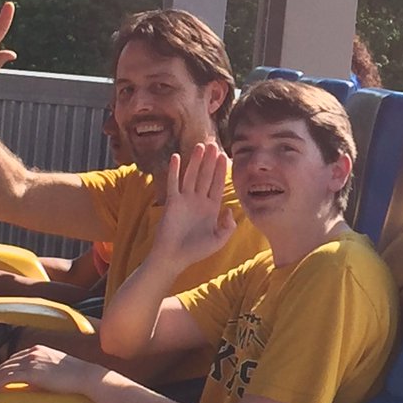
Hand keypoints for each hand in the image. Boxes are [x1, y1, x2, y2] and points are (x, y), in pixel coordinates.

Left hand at [0, 343, 98, 395]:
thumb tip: (36, 382)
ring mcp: (32, 360)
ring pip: (5, 369)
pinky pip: (8, 376)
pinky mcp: (32, 371)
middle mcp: (33, 351)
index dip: (3, 368)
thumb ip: (44, 372)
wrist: (85, 375)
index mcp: (39, 349)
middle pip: (7, 362)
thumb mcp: (56, 370)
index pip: (15, 358)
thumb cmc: (75, 376)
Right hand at [152, 143, 236, 267]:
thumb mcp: (218, 240)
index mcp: (211, 208)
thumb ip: (228, 226)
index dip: (221, 171)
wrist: (173, 257)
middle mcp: (198, 201)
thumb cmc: (196, 251)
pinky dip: (174, 170)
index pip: (218, 184)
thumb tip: (230, 210)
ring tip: (200, 146)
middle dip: (210, 161)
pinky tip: (177, 157)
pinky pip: (173, 183)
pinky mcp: (172, 202)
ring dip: (196, 161)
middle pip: (206, 176)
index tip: (225, 156)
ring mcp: (185, 200)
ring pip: (192, 176)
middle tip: (214, 144)